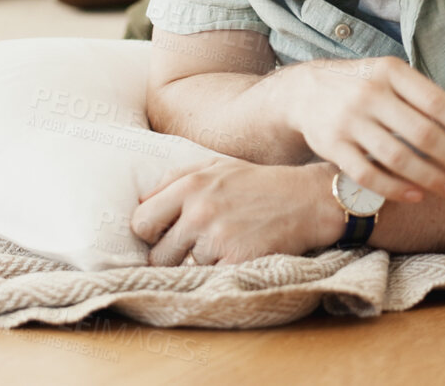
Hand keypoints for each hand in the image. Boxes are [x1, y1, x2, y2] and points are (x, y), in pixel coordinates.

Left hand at [132, 159, 344, 265]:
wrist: (305, 200)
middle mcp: (199, 212)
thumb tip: (139, 202)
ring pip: (185, 268)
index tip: (163, 233)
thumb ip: (174, 179)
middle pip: (157, 254)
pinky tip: (236, 256)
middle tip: (193, 246)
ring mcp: (217, 239)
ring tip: (225, 244)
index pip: (141, 222)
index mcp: (189, 185)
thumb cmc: (256, 183)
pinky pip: (209, 278)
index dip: (149, 232)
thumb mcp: (214, 165)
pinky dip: (220, 272)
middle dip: (171, 254)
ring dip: (200, 263)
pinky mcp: (237, 261)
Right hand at [281, 56, 444, 203]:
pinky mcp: (332, 146)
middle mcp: (368, 94)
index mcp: (391, 72)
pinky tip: (417, 196)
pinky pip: (368, 174)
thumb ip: (441, 101)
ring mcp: (348, 121)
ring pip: (396, 157)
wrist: (304, 92)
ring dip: (431, 178)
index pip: (435, 101)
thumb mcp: (400, 83)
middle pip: (420, 133)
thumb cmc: (367, 87)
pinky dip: (395, 189)